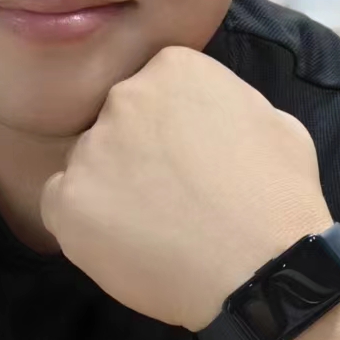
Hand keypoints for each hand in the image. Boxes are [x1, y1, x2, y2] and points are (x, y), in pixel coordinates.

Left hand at [40, 46, 330, 330]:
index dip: (171, 126)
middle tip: (170, 194)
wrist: (261, 271)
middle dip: (136, 152)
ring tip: (154, 227)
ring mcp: (91, 149)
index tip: (188, 156)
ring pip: (89, 164)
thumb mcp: (276, 121)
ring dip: (111, 188)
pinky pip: (61, 204)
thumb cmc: (278, 199)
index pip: (155, 87)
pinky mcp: (67, 201)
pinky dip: (84, 223)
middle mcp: (124, 98)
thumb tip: (211, 114)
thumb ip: (228, 103)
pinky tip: (124, 243)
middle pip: (117, 121)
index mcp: (173, 68)